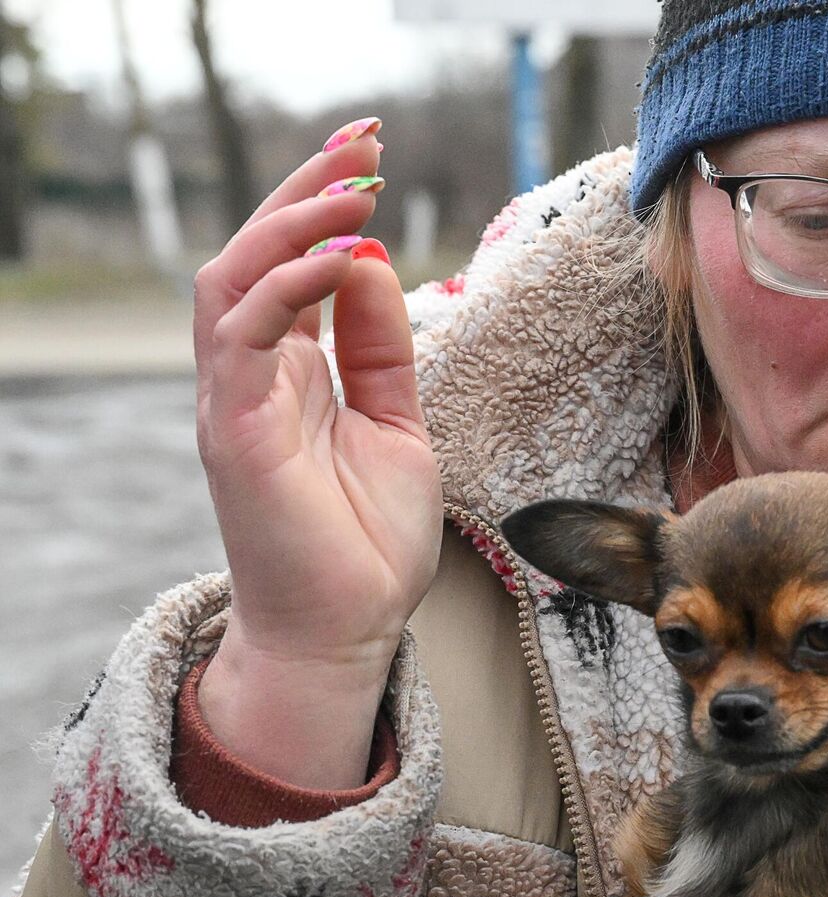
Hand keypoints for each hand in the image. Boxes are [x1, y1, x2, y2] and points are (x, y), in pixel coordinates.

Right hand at [191, 118, 442, 787]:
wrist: (349, 632)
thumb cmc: (366, 539)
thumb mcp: (398, 424)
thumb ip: (380, 349)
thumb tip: (375, 261)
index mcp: (286, 371)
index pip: (289, 263)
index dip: (321, 202)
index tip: (370, 153)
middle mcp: (248, 375)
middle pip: (252, 252)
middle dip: (305, 187)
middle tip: (363, 138)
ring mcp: (232, 401)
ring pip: (232, 279)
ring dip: (293, 222)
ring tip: (355, 186)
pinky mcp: (233, 431)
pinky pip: (243, 337)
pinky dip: (288, 287)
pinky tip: (341, 258)